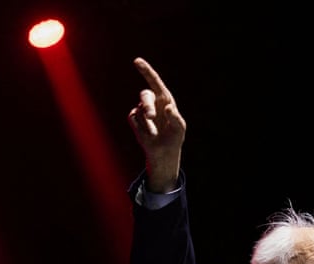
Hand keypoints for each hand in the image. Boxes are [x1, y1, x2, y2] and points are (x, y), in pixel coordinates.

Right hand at [128, 57, 185, 192]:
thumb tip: (168, 108)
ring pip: (139, 108)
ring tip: (154, 131)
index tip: (137, 61)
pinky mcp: (135, 119)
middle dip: (147, 105)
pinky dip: (140, 127)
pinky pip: (133, 118)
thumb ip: (175, 117)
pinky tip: (148, 133)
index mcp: (165, 98)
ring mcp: (142, 109)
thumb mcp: (180, 128)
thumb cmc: (174, 137)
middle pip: (145, 95)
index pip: (154, 81)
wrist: (164, 151)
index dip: (146, 70)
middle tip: (151, 117)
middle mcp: (153, 101)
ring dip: (146, 121)